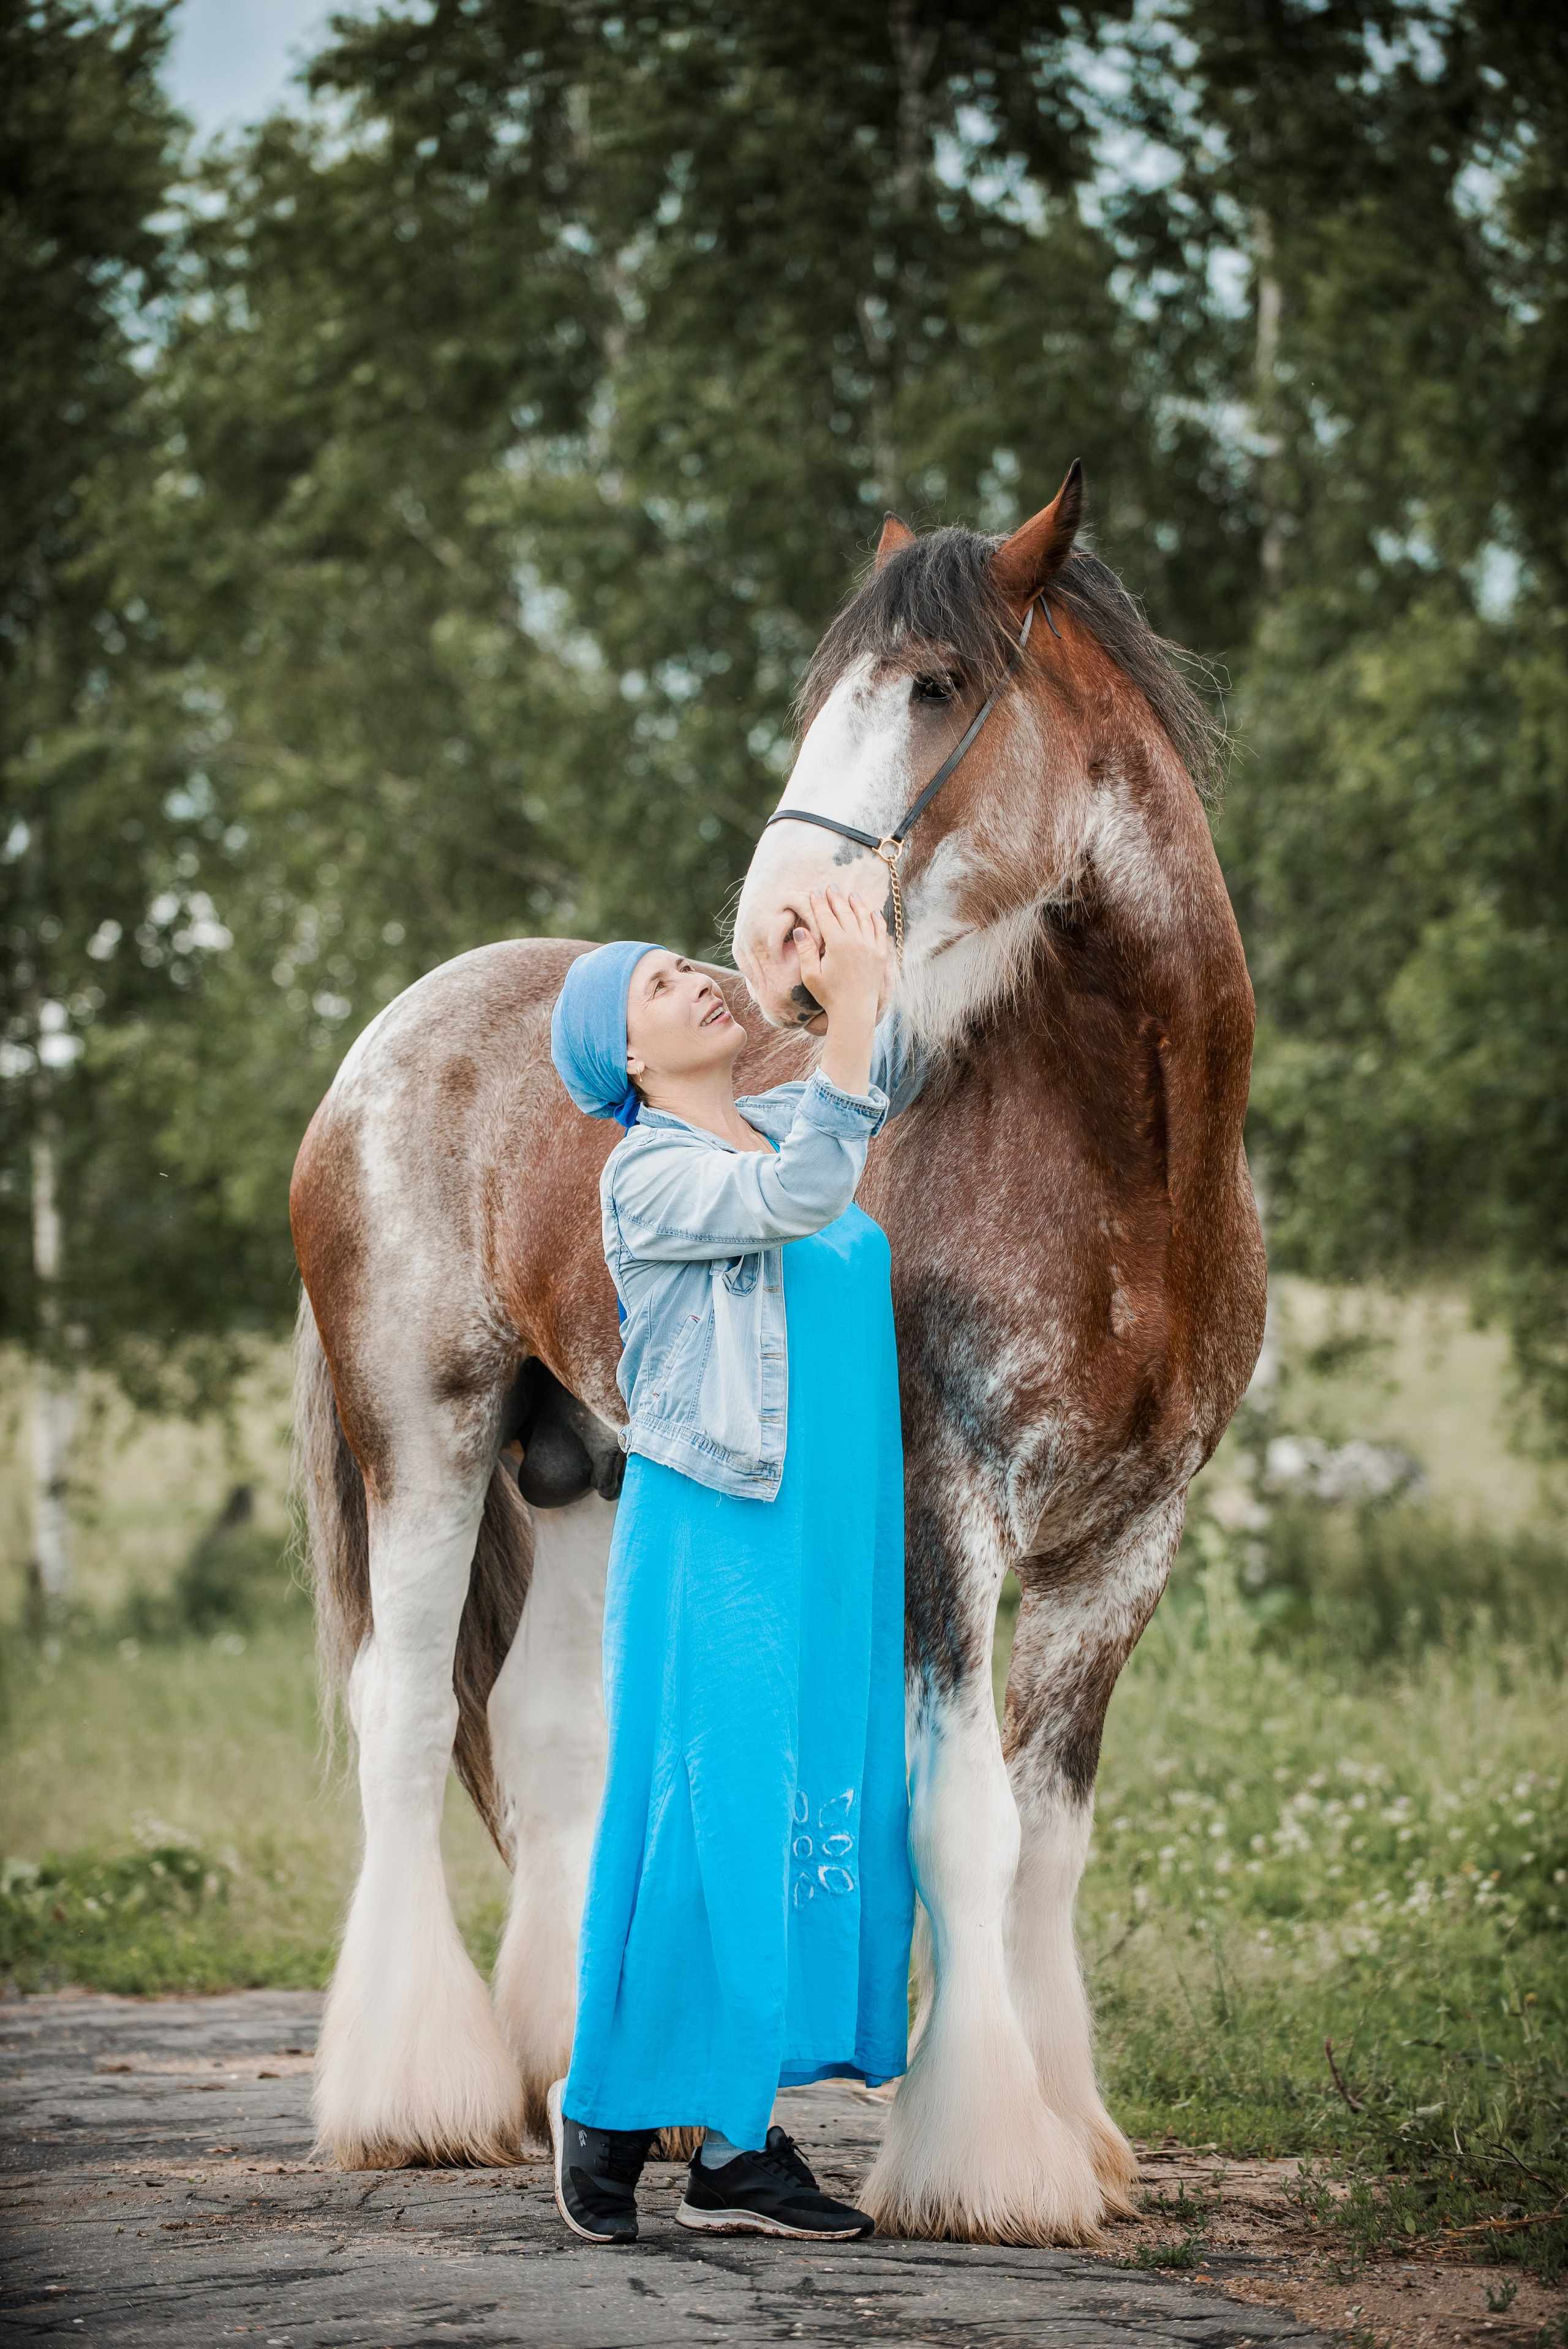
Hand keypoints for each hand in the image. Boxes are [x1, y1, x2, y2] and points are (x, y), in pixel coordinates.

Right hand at [792, 888, 887, 1026]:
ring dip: (856, 904)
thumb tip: (800, 929)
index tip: (814, 892)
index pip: (826, 916)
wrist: (855, 1011)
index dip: (819, 903)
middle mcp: (856, 940)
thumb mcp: (811, 975)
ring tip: (852, 894)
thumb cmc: (829, 995)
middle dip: (837, 898)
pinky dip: (876, 919)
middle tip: (832, 887)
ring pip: (863, 917)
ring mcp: (871, 946)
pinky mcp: (881, 954)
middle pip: (845, 912)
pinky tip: (873, 911)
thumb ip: (805, 950)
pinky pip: (880, 930)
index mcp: (837, 943)